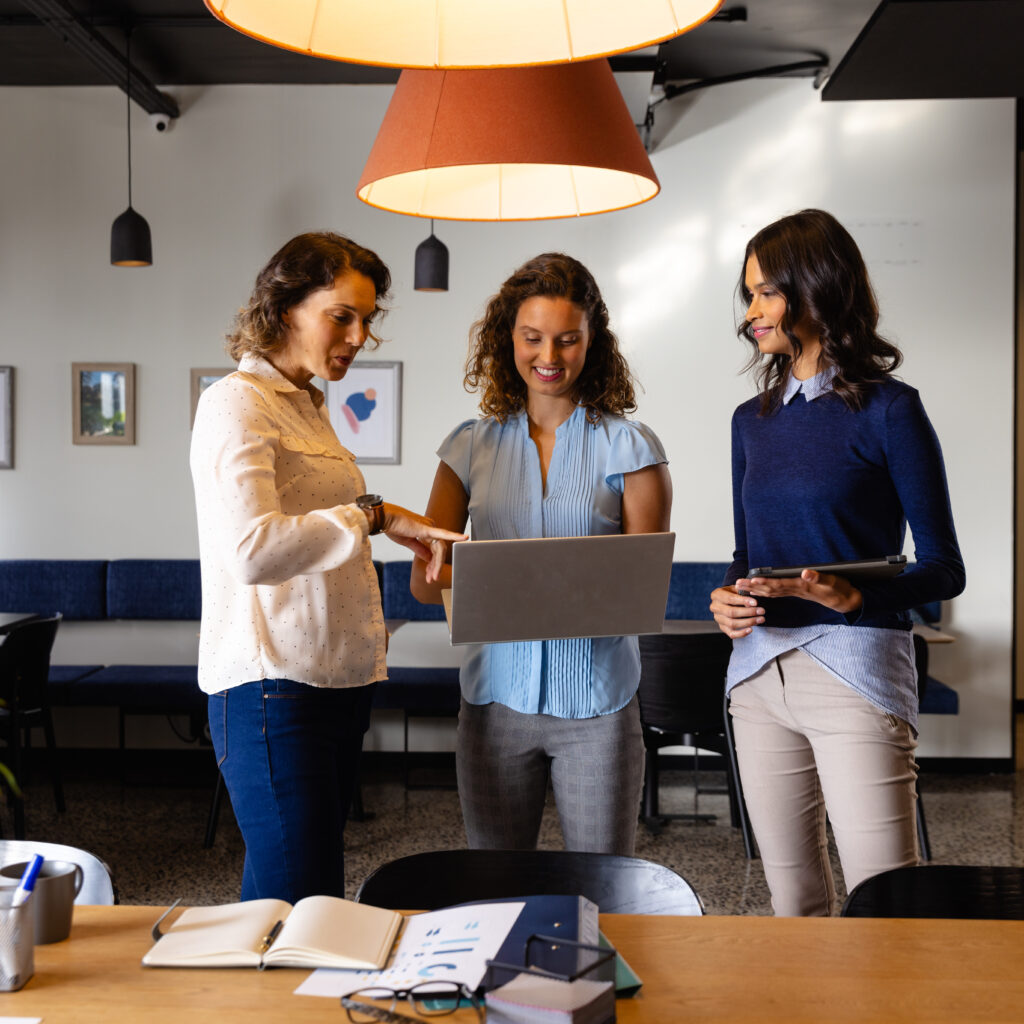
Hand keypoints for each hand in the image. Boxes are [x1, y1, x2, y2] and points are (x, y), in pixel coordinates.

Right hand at [380, 503, 466, 582]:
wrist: (383, 519)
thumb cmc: (392, 527)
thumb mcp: (408, 542)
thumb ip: (420, 550)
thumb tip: (429, 559)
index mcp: (426, 531)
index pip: (435, 550)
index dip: (434, 564)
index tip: (430, 575)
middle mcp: (430, 528)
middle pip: (439, 551)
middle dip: (436, 566)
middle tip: (432, 579)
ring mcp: (429, 528)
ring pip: (439, 549)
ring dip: (437, 564)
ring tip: (433, 576)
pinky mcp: (426, 528)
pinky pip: (442, 534)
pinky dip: (454, 536)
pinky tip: (464, 538)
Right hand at [710, 585, 764, 638]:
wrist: (727, 600)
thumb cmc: (734, 592)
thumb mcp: (737, 588)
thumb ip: (744, 593)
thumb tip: (752, 603)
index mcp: (716, 595)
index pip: (730, 599)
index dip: (743, 601)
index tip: (756, 603)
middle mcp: (714, 607)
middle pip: (731, 612)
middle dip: (748, 612)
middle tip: (762, 611)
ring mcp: (717, 619)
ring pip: (732, 623)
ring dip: (748, 622)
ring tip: (760, 619)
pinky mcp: (722, 627)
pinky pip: (731, 634)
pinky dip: (741, 633)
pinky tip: (751, 629)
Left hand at [737, 569, 862, 615]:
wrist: (845, 601)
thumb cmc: (839, 589)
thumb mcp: (832, 582)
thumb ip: (819, 578)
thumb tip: (806, 573)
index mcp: (801, 587)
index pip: (779, 585)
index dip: (765, 583)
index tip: (751, 580)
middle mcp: (795, 590)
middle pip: (771, 589)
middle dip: (753, 587)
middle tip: (737, 584)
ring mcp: (795, 592)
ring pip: (772, 592)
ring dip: (755, 589)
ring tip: (740, 586)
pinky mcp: (797, 591)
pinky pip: (777, 592)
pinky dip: (765, 591)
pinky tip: (756, 590)